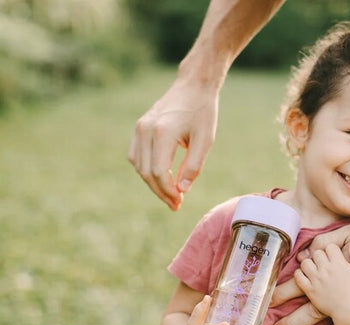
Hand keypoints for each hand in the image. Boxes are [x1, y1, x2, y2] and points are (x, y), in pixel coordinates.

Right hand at [128, 77, 218, 210]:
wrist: (193, 86)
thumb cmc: (203, 113)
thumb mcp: (205, 141)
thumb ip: (193, 167)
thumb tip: (182, 190)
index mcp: (163, 132)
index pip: (158, 172)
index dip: (168, 191)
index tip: (180, 202)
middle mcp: (146, 129)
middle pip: (145, 172)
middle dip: (160, 191)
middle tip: (176, 204)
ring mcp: (140, 127)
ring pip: (138, 166)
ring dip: (152, 183)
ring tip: (170, 194)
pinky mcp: (139, 127)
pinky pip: (136, 156)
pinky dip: (145, 170)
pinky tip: (161, 178)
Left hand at [294, 241, 349, 320]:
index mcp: (339, 263)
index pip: (330, 247)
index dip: (332, 250)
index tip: (334, 256)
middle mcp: (326, 269)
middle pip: (317, 253)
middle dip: (320, 256)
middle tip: (323, 262)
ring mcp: (317, 280)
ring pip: (305, 263)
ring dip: (309, 263)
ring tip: (314, 268)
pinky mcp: (310, 290)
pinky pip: (298, 277)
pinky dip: (299, 274)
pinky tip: (306, 276)